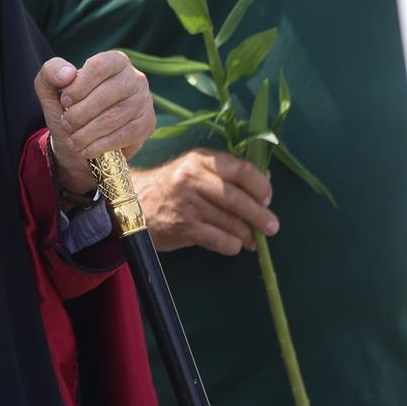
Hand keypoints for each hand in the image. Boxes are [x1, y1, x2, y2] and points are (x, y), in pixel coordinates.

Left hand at [35, 52, 154, 195]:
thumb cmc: (68, 109)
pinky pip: (124, 136)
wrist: (80, 141)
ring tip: (73, 140)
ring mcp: (144, 101)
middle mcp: (135, 78)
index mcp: (115, 61)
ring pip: (114, 118)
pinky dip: (100, 146)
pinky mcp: (147, 124)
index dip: (78, 86)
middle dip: (80, 114)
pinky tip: (86, 149)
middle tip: (67, 125)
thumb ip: (51, 72)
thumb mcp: (51, 88)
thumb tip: (67, 74)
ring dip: (87, 133)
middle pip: (107, 94)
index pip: (100, 67)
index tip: (64, 102)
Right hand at [129, 149, 278, 255]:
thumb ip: (229, 172)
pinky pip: (218, 240)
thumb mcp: (197, 168)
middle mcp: (192, 178)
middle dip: (260, 215)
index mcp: (201, 159)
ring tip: (253, 239)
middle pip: (237, 199)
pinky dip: (232, 245)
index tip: (268, 198)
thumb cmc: (174, 184)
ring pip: (229, 222)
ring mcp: (186, 204)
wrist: (133, 201)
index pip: (241, 170)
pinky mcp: (182, 228)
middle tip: (273, 226)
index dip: (260, 186)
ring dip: (247, 234)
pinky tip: (235, 245)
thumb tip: (266, 178)